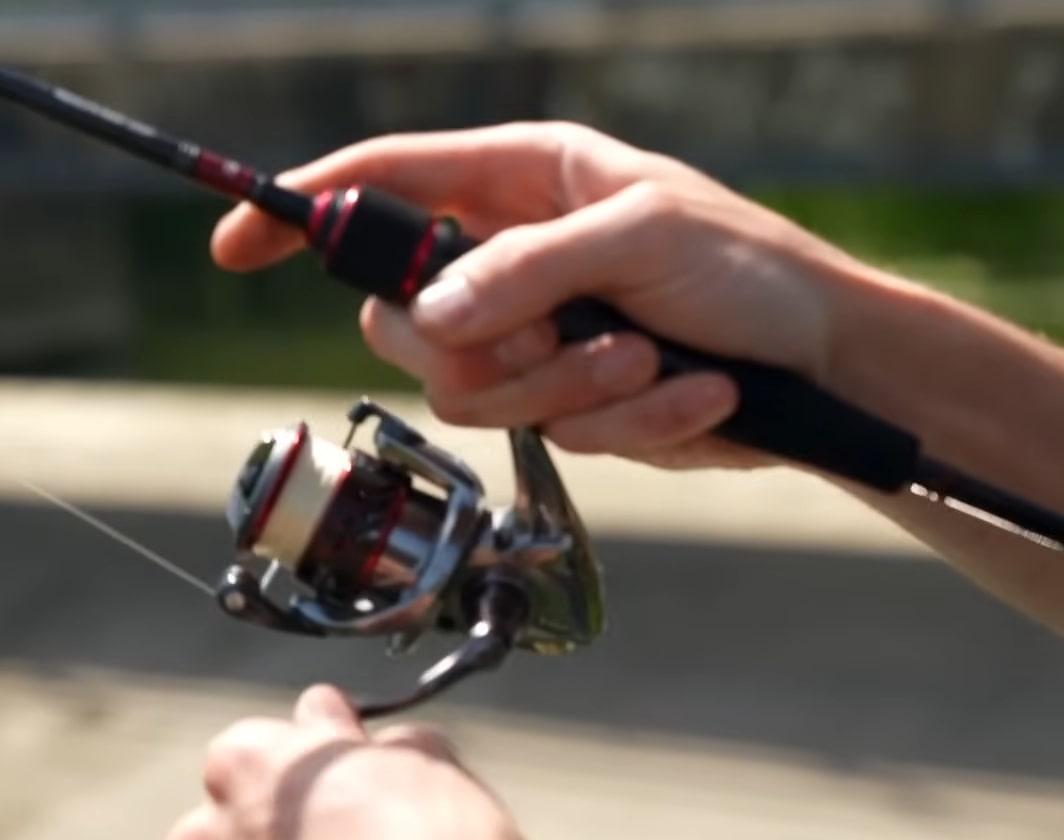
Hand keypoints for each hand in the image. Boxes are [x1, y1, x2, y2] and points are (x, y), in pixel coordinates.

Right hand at [212, 121, 878, 471]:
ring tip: (652, 365)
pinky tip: (692, 393)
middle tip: (576, 338)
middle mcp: (512, 258)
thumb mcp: (641, 236)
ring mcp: (535, 335)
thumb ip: (528, 270)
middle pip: (406, 320)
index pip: (384, 184)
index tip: (236, 247)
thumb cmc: (750, 268)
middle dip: (488, 347)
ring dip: (570, 392)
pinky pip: (545, 434)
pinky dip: (625, 424)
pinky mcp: (568, 402)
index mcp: (520, 181)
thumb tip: (429, 317)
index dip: (305, 212)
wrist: (827, 367)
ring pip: (469, 392)